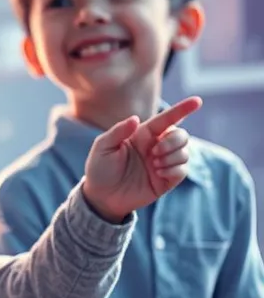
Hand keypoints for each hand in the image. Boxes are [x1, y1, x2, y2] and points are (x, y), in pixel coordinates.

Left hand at [81, 96, 202, 223]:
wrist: (102, 196)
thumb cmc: (100, 168)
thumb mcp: (103, 146)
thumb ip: (118, 131)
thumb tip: (136, 118)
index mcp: (141, 134)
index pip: (166, 119)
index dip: (182, 109)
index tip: (198, 100)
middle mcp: (155, 146)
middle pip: (181, 135)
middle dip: (174, 141)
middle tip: (155, 152)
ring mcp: (163, 162)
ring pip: (185, 152)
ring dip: (172, 157)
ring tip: (154, 165)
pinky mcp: (167, 179)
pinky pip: (183, 170)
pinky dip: (174, 170)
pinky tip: (158, 174)